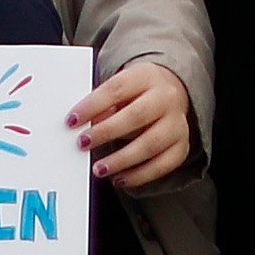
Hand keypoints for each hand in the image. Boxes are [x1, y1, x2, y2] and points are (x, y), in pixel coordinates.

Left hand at [72, 58, 195, 190]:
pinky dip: (140, 175)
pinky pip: (163, 164)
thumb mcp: (119, 87)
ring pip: (151, 143)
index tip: (72, 120)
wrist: (172, 91)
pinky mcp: (182, 145)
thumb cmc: (137, 92)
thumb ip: (103, 104)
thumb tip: (82, 125)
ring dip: (122, 159)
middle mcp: (166, 97)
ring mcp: (177, 122)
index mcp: (146, 76)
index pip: (116, 89)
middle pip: (136, 115)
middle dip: (106, 132)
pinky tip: (121, 179)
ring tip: (100, 169)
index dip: (92, 106)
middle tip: (83, 144)